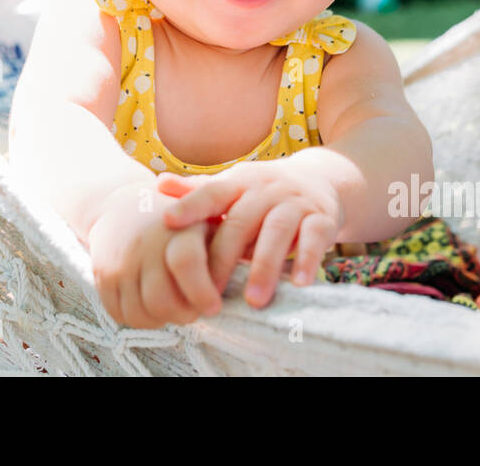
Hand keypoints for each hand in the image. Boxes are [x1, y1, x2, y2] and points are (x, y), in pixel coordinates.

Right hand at [86, 182, 223, 328]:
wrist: (120, 204)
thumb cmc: (177, 217)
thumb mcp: (204, 217)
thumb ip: (227, 240)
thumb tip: (258, 271)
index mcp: (177, 228)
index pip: (186, 263)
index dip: (202, 292)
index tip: (214, 307)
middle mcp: (145, 244)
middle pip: (162, 300)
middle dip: (184, 314)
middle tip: (195, 309)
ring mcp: (121, 261)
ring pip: (142, 313)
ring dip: (162, 319)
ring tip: (175, 307)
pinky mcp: (103, 275)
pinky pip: (120, 314)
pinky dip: (140, 319)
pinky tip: (153, 308)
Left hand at [157, 156, 343, 308]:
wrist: (320, 180)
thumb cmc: (263, 192)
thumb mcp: (233, 187)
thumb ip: (197, 192)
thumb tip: (157, 185)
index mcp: (239, 183)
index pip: (212, 192)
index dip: (190, 205)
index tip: (168, 223)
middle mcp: (266, 190)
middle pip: (241, 221)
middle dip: (224, 257)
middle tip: (208, 293)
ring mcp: (295, 203)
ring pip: (277, 232)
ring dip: (265, 267)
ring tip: (253, 300)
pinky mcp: (322, 218)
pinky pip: (314, 238)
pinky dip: (307, 259)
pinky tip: (299, 284)